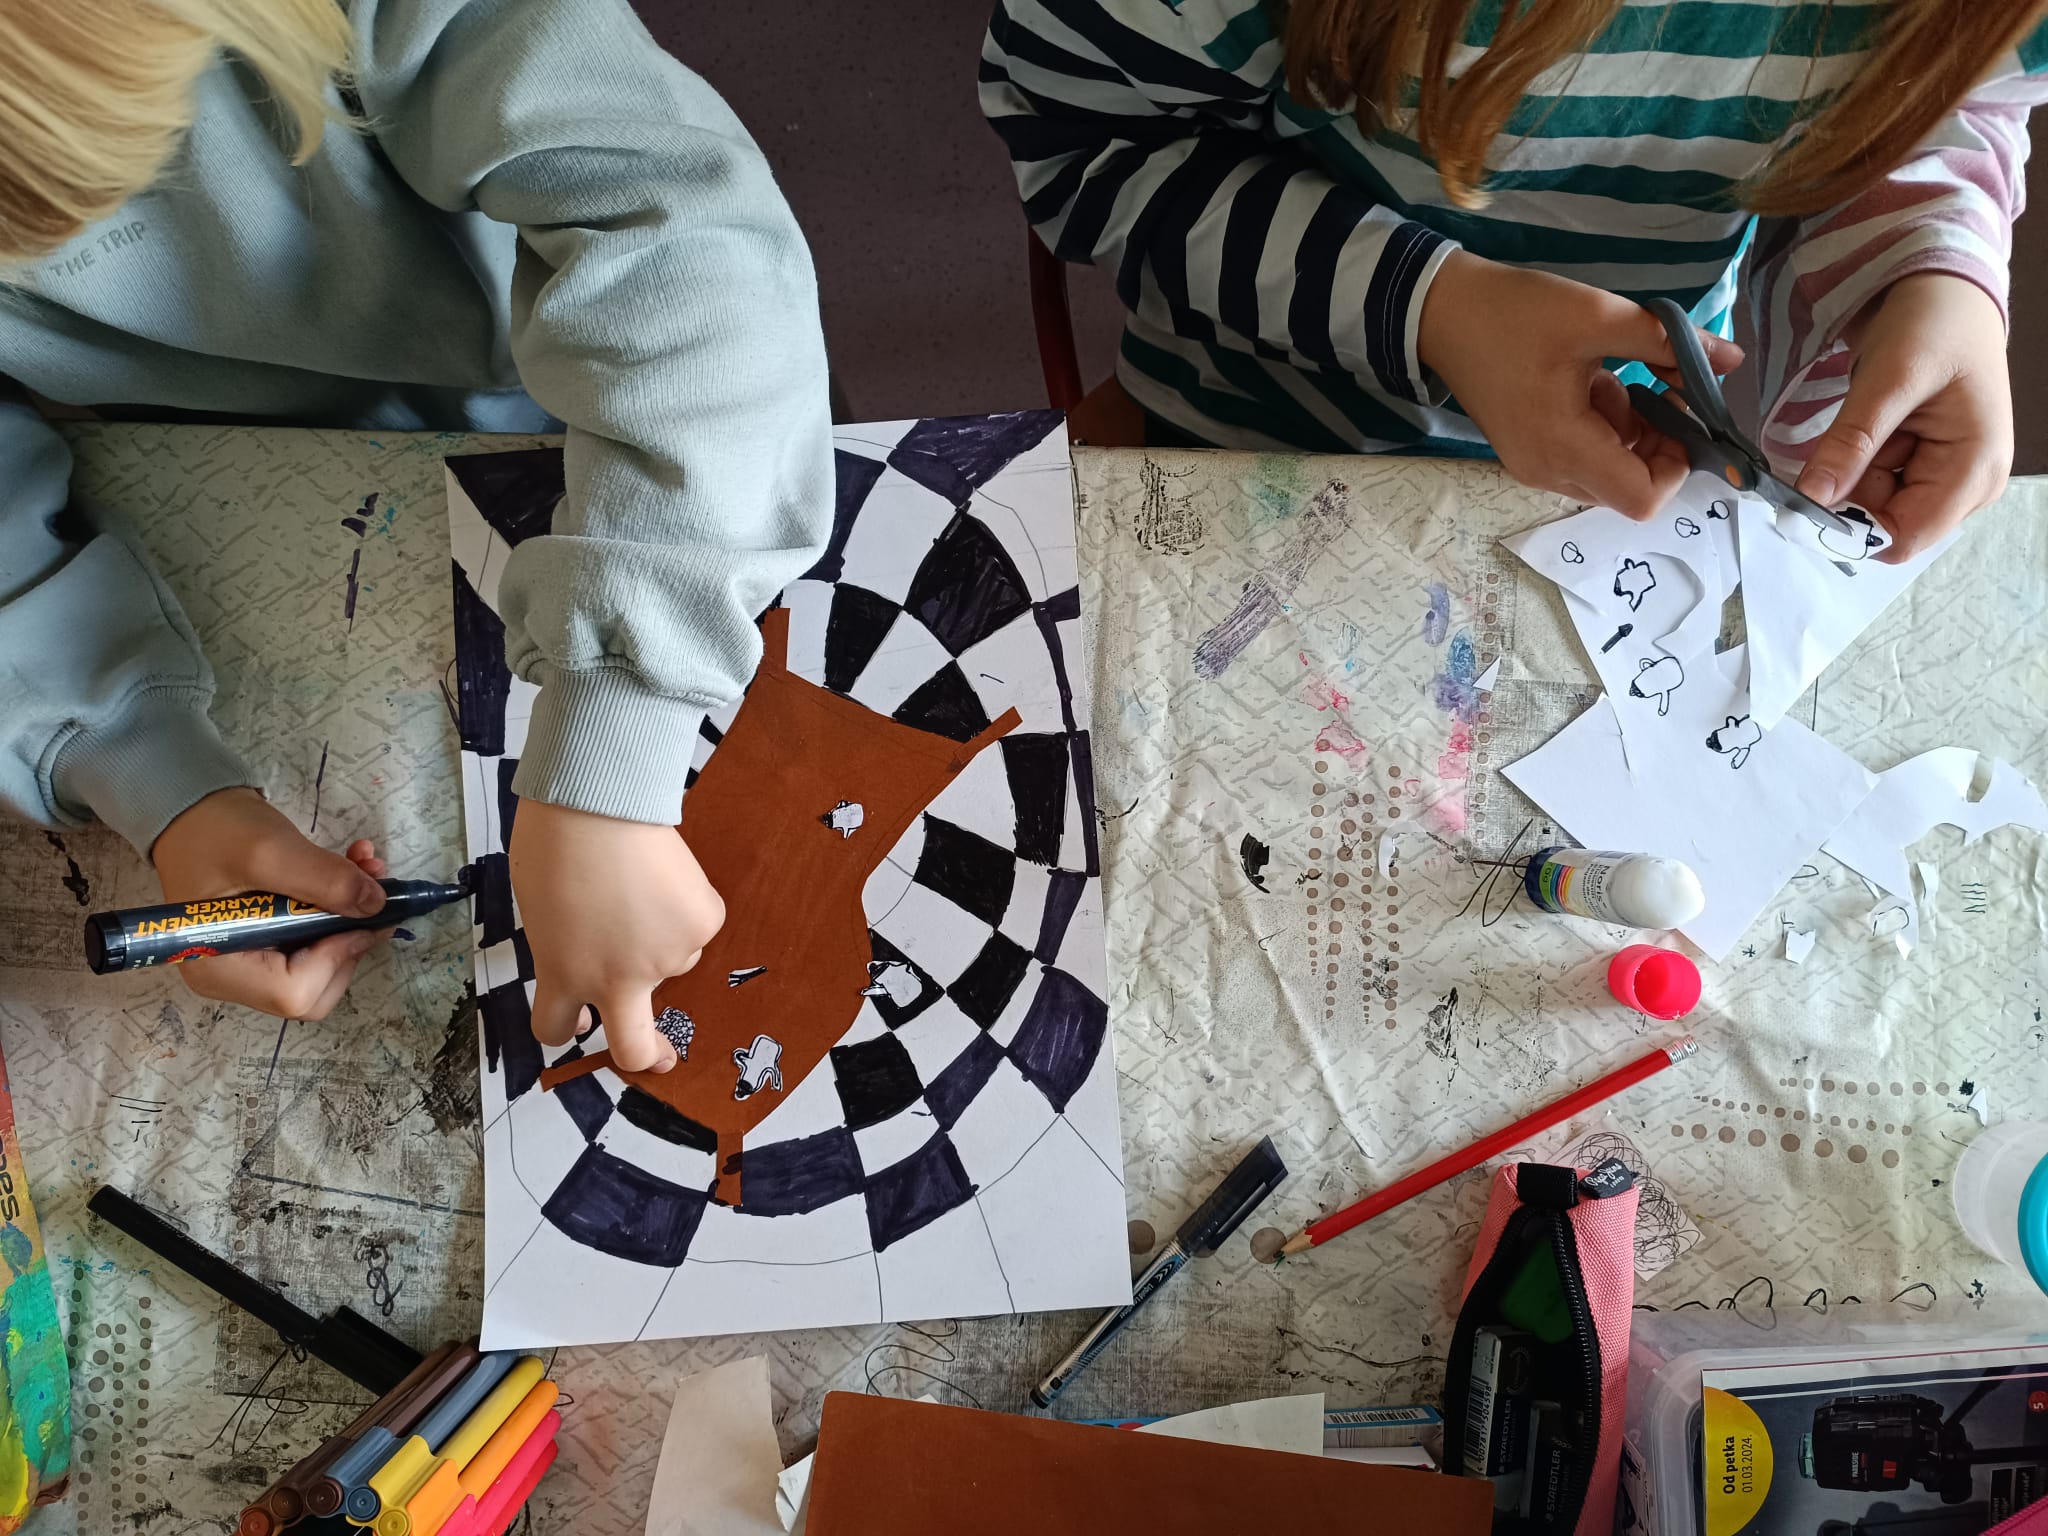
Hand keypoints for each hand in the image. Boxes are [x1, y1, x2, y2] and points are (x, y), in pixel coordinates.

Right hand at [152, 787, 389, 1018]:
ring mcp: (250, 966)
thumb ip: (324, 880)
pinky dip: (341, 914)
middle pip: (313, 991)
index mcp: (218, 969)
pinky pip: (315, 946)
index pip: (293, 992)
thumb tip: (375, 907)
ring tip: (366, 871)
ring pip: (322, 969)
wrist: (194, 812)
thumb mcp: (270, 850)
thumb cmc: (215, 832)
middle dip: (350, 941)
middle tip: (372, 889)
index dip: (336, 956)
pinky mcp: (268, 947)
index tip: (362, 912)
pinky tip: (353, 873)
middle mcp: (231, 979)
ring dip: (352, 922)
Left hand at [508, 800, 723, 1073]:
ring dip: (661, 934)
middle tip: (659, 1056)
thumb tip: (597, 945)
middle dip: (649, 1057)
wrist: (598, 804)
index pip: (556, 1028)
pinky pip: (698, 923)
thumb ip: (567, 943)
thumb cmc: (555, 842)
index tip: (580, 1022)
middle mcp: (617, 980)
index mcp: (563, 975)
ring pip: (672, 959)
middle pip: (635, 1046)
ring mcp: (666, 957)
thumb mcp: (541, 910)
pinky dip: (687, 904)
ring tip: (642, 884)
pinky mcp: (702, 925)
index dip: (567, 1027)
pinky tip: (668, 872)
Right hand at [1419, 251, 1743, 517]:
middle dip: (1660, 444)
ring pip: (1609, 472)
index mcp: (1563, 446)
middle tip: (1663, 385)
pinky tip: (1593, 382)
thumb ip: (1668, 342)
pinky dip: (1606, 428)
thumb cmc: (1515, 313)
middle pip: (1628, 487)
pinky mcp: (1528, 452)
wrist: (1441, 312)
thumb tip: (1732, 360)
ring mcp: (1534, 466)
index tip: (1686, 413)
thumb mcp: (1597, 315)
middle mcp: (1548, 472)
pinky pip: (1584, 457)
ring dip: (1633, 433)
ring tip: (1619, 377)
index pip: (1642, 498)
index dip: (1679, 466)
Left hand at [1794, 273, 2011, 563]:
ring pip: (1872, 504)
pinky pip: (1874, 483)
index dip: (1849, 528)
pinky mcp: (1926, 466)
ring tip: (1869, 416)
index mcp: (1975, 470)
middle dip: (1848, 491)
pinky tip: (1871, 422)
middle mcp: (1969, 486)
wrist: (1945, 290)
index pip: (1904, 537)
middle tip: (1844, 433)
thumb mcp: (1889, 379)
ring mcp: (1947, 477)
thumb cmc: (1934, 322)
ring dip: (1850, 471)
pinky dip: (1855, 461)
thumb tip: (1810, 498)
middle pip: (1885, 524)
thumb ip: (1851, 442)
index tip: (1805, 496)